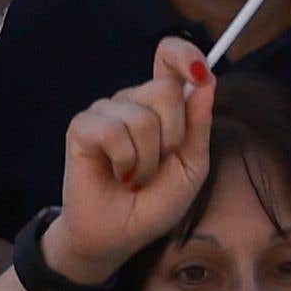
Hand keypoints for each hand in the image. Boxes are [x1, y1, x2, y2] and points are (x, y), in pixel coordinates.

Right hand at [52, 38, 216, 277]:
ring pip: (142, 117)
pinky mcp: (82, 127)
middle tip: (159, 165)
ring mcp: (106, 111)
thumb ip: (199, 125)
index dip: (186, 55)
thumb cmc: (155, 201)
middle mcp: (132, 100)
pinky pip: (113, 131)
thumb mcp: (191, 166)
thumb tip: (207, 81)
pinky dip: (125, 161)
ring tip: (136, 176)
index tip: (201, 73)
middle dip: (173, 136)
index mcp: (161, 104)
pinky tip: (119, 174)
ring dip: (147, 160)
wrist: (120, 235)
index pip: (170, 56)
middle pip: (165, 89)